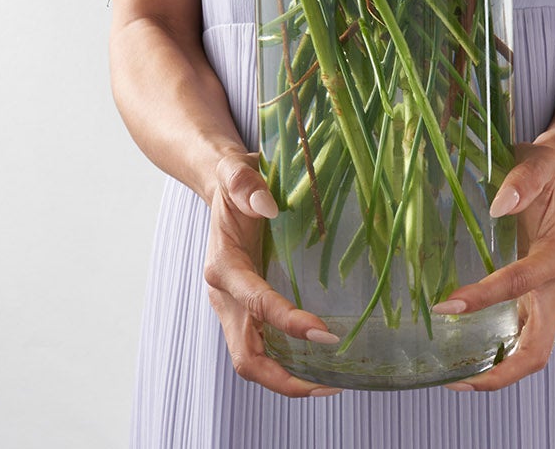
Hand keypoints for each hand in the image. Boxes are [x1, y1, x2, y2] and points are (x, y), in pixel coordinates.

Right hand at [201, 147, 342, 398]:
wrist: (221, 187)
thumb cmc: (231, 181)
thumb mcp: (234, 171)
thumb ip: (245, 184)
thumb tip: (268, 206)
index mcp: (223, 266)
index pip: (254, 302)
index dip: (285, 320)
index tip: (324, 332)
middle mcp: (225, 296)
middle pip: (246, 356)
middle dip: (284, 378)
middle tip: (330, 382)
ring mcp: (234, 307)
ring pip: (254, 360)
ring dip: (289, 379)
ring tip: (333, 381)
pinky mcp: (246, 309)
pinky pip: (264, 347)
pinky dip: (289, 362)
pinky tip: (322, 361)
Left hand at [431, 140, 554, 390]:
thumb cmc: (545, 171)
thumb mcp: (538, 162)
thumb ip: (523, 179)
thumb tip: (500, 205)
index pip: (522, 283)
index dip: (485, 297)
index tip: (446, 304)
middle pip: (537, 349)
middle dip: (499, 370)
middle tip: (454, 377)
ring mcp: (545, 300)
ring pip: (530, 355)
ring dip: (495, 373)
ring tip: (451, 377)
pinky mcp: (533, 303)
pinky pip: (517, 341)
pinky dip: (494, 358)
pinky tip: (461, 356)